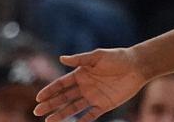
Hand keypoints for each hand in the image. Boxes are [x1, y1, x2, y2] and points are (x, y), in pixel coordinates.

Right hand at [33, 48, 148, 121]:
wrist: (136, 66)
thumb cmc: (116, 58)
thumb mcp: (97, 56)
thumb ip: (80, 59)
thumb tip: (61, 58)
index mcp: (80, 74)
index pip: (60, 85)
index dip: (49, 91)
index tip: (38, 98)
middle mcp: (84, 86)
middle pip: (63, 98)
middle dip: (50, 105)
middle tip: (37, 112)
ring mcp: (93, 97)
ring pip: (73, 108)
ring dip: (61, 114)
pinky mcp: (104, 105)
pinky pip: (91, 115)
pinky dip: (82, 121)